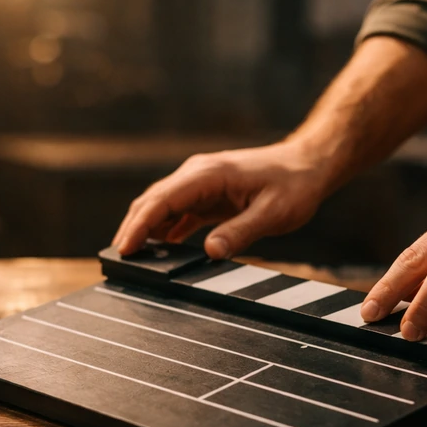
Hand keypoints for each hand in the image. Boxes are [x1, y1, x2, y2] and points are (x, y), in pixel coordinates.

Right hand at [113, 140, 333, 258]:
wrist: (309, 165)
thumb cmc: (294, 185)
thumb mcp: (272, 213)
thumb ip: (240, 232)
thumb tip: (209, 252)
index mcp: (207, 175)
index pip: (161, 200)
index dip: (139, 225)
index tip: (123, 249)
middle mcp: (197, 175)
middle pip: (152, 202)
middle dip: (132, 229)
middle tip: (117, 261)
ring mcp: (200, 184)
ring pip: (161, 207)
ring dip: (144, 230)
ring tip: (131, 260)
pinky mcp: (207, 195)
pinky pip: (177, 213)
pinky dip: (163, 230)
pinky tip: (157, 251)